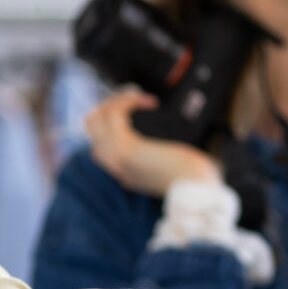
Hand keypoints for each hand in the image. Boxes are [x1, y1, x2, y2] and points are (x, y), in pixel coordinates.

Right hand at [84, 89, 223, 197]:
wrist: (196, 190)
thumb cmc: (193, 177)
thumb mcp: (169, 167)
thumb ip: (158, 157)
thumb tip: (164, 143)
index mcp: (124, 171)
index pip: (99, 143)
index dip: (111, 121)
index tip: (133, 110)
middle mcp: (113, 164)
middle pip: (91, 127)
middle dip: (108, 106)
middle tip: (133, 99)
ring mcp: (116, 157)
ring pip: (96, 118)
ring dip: (117, 100)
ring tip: (140, 98)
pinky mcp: (125, 147)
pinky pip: (114, 115)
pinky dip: (129, 101)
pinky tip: (149, 102)